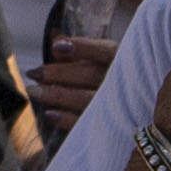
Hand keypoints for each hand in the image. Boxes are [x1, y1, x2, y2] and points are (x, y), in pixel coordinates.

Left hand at [25, 27, 116, 141]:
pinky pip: (86, 123)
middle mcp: (122, 82)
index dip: (81, 48)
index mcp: (121, 59)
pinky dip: (66, 119)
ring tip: (34, 91)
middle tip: (34, 73)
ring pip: (86, 99)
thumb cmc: (109, 75)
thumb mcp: (99, 58)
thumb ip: (80, 50)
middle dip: (58, 73)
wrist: (136, 111)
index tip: (56, 47)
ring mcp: (117, 106)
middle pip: (89, 75)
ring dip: (57, 95)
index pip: (103, 51)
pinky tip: (49, 114)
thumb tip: (57, 43)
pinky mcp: (108, 127)